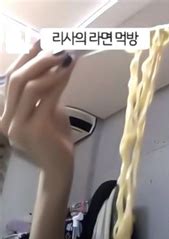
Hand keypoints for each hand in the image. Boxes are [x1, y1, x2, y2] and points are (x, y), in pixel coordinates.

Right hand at [0, 40, 75, 171]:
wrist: (60, 171)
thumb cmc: (56, 144)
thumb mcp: (48, 116)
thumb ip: (46, 97)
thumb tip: (54, 71)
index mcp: (7, 116)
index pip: (11, 81)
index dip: (24, 59)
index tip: (39, 43)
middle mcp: (7, 120)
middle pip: (16, 80)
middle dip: (36, 60)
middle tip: (55, 47)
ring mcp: (18, 125)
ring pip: (28, 86)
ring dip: (47, 68)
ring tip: (65, 58)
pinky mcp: (34, 129)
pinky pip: (45, 98)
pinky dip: (57, 82)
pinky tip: (68, 72)